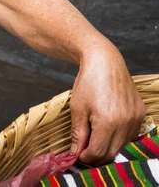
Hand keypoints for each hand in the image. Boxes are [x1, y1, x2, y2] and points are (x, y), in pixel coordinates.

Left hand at [70, 42, 146, 163]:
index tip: (78, 153)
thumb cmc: (88, 82)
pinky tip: (107, 127)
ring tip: (95, 135)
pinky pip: (131, 134)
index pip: (99, 152)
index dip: (86, 156)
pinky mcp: (141, 114)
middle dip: (97, 154)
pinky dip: (119, 136)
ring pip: (122, 145)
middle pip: (112, 152)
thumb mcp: (77, 107)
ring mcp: (136, 119)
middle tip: (84, 148)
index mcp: (107, 122)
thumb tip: (76, 152)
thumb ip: (78, 132)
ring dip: (109, 145)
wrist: (105, 61)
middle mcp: (126, 123)